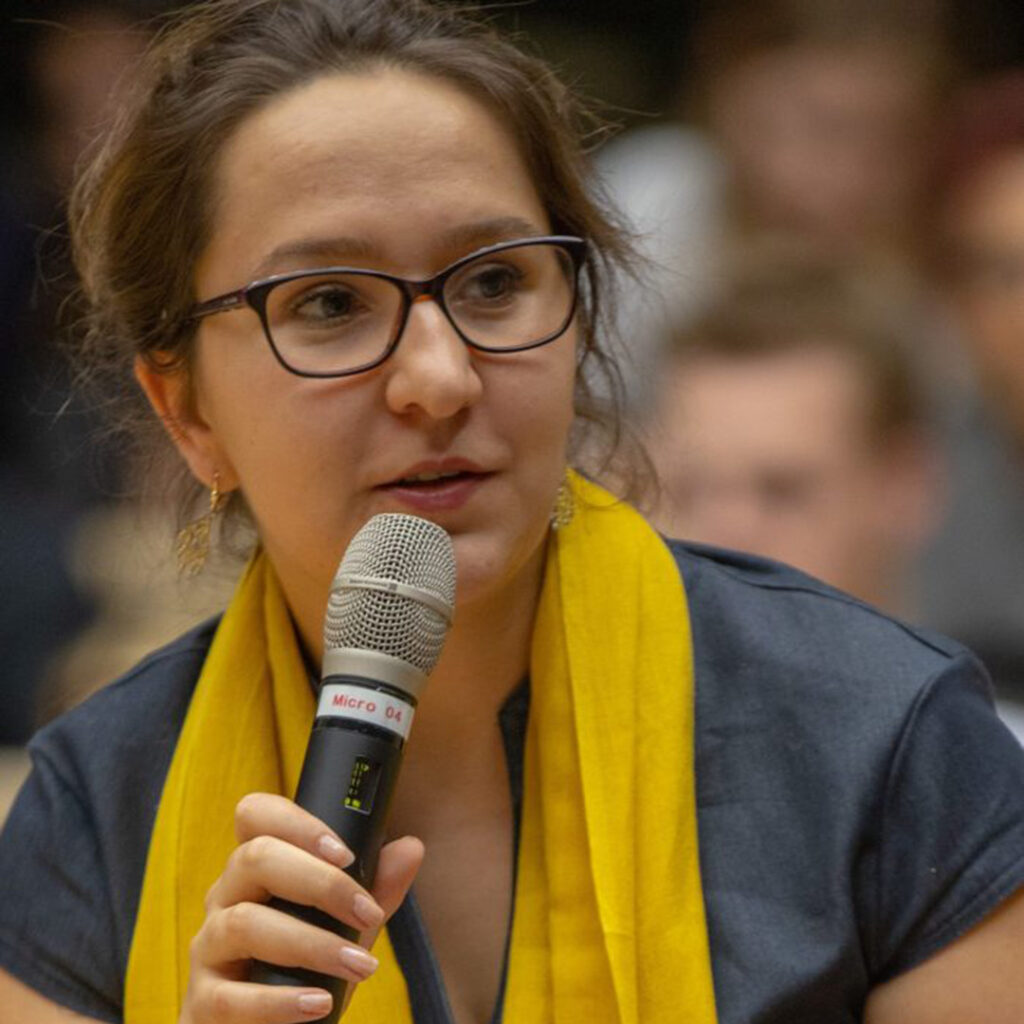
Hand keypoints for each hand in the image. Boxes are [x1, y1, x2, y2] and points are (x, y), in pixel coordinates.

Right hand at [180, 792, 422, 1023]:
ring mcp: (208, 950)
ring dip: (311, 944)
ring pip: (245, 923)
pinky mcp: (201, 1005)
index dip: (298, 823)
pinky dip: (280, 1001)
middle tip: (369, 913)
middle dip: (321, 883)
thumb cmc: (304, 971)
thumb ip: (377, 890)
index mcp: (256, 870)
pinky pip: (230, 998)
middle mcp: (225, 899)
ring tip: (360, 966)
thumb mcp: (347, 928)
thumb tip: (411, 848)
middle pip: (255, 858)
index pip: (255, 815)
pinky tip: (319, 1003)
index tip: (347, 854)